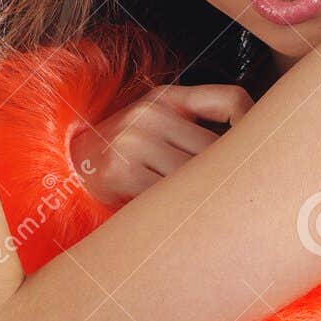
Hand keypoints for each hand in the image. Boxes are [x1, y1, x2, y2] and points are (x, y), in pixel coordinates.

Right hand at [69, 84, 254, 206]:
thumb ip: (193, 127)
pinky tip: (182, 221)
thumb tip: (250, 150)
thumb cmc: (115, 155)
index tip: (262, 153)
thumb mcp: (152, 126)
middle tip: (250, 199)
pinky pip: (170, 196)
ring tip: (212, 215)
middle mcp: (150, 113)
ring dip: (208, 199)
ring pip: (198, 174)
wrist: (59, 170)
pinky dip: (182, 212)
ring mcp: (134, 140)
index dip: (255, 126)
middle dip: (232, 176)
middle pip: (219, 147)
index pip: (231, 100)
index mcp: (165, 98)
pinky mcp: (122, 171)